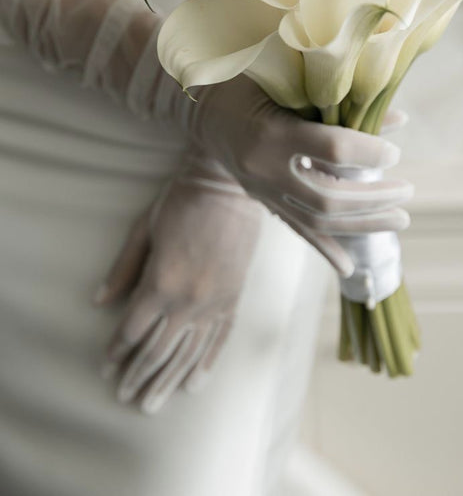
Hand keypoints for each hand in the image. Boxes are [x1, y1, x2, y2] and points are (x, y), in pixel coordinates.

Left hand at [93, 158, 261, 413]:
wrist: (229, 186)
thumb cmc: (181, 201)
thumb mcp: (145, 230)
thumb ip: (124, 269)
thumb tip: (99, 302)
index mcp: (161, 282)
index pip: (133, 329)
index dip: (117, 350)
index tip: (106, 366)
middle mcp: (188, 300)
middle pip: (158, 349)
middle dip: (138, 375)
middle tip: (125, 396)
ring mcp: (214, 302)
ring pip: (187, 352)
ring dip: (167, 380)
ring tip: (153, 403)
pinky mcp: (234, 298)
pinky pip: (219, 339)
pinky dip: (205, 363)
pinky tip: (194, 384)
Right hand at [190, 75, 411, 276]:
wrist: (204, 108)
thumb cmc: (252, 82)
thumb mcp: (292, 82)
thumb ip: (340, 102)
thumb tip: (400, 119)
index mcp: (273, 131)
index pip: (332, 149)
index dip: (370, 152)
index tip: (395, 153)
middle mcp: (265, 168)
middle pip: (328, 197)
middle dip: (374, 199)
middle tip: (407, 192)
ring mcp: (262, 190)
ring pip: (317, 221)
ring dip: (363, 224)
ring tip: (399, 220)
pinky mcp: (262, 201)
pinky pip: (296, 230)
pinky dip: (325, 249)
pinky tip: (349, 267)